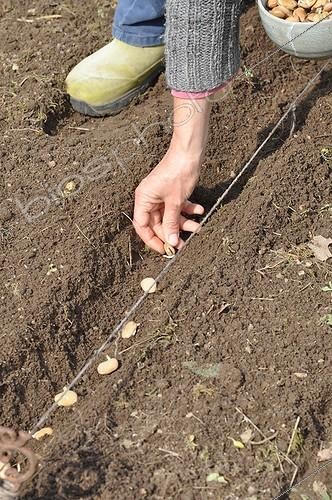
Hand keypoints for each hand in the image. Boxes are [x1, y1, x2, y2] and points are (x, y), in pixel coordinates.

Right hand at [133, 95, 210, 252]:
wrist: (189, 151)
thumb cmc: (179, 173)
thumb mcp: (175, 202)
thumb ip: (171, 223)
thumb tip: (171, 242)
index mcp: (143, 199)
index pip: (142, 226)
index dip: (152, 240)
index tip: (165, 250)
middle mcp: (149, 198)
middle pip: (157, 224)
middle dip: (172, 233)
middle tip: (184, 244)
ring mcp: (160, 195)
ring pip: (169, 216)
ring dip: (183, 223)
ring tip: (198, 227)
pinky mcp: (171, 192)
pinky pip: (177, 207)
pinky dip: (187, 210)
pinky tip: (199, 210)